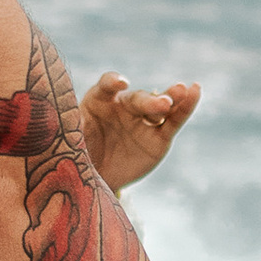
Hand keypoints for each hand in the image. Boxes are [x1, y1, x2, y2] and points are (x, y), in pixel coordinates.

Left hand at [79, 72, 200, 191]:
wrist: (95, 178)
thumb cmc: (77, 153)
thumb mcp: (69, 142)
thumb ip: (72, 129)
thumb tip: (64, 122)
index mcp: (98, 102)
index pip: (106, 87)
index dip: (112, 83)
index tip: (119, 83)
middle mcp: (122, 106)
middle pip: (137, 99)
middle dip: (150, 101)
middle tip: (162, 104)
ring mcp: (142, 120)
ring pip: (159, 106)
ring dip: (171, 98)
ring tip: (183, 90)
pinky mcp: (158, 136)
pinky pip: (173, 121)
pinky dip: (185, 107)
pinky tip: (195, 91)